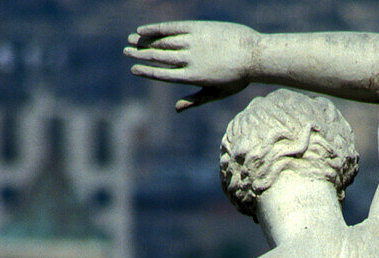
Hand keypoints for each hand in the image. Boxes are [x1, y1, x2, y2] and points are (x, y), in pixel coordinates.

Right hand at [124, 21, 258, 109]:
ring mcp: (192, 43)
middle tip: (125, 52)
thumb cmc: (237, 78)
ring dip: (145, 41)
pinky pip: (173, 28)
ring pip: (163, 42)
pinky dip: (157, 29)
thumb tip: (176, 109)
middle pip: (159, 57)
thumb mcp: (216, 94)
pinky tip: (145, 30)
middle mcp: (189, 60)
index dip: (147, 72)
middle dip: (140, 55)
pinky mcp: (197, 28)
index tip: (133, 69)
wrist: (253, 55)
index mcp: (192, 77)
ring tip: (131, 40)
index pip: (163, 74)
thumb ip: (194, 100)